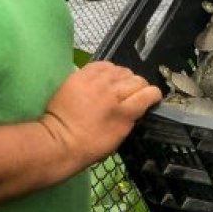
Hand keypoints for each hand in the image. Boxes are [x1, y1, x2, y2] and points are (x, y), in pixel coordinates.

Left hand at [40, 61, 160, 169]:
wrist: (59, 141)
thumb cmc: (90, 147)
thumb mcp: (119, 137)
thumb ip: (131, 117)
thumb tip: (137, 105)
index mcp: (124, 112)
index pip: (149, 93)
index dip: (153, 95)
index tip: (151, 98)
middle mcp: (113, 93)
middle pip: (136, 79)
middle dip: (138, 86)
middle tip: (131, 95)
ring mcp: (96, 82)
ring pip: (121, 70)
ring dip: (123, 78)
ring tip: (117, 86)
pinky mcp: (81, 75)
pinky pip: (103, 65)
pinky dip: (108, 70)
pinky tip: (105, 78)